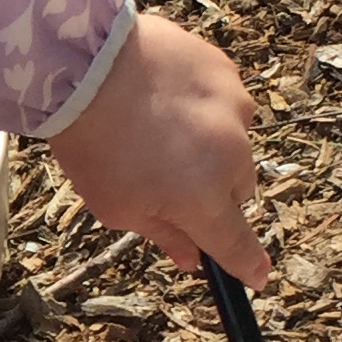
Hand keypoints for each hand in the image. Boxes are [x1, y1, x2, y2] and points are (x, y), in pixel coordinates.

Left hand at [45, 13, 272, 286]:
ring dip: (211, 143)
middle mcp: (231, 158)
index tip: (256, 277)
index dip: (247, 264)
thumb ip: (164, 234)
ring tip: (159, 126)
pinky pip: (225, 100)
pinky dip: (205, 104)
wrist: (84, 64)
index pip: (237, 246)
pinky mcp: (226, 72)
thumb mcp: (117, 207)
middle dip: (212, 191)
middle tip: (166, 176)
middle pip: (236, 190)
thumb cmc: (93, 144)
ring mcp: (234, 110)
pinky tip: (164, 94)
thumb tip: (192, 259)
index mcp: (204, 202)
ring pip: (234, 142)